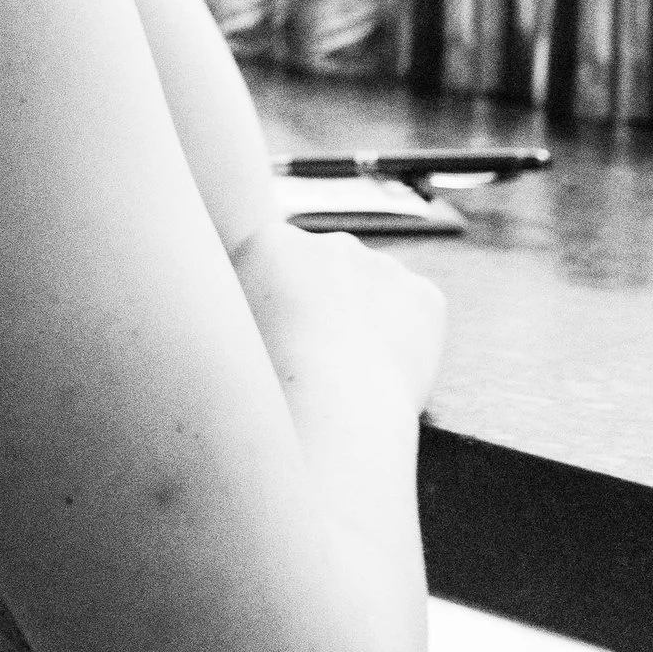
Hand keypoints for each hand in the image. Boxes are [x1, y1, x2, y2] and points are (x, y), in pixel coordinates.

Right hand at [234, 222, 446, 418]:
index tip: (274, 345)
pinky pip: (414, 313)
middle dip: (322, 303)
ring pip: (372, 289)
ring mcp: (383, 265)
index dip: (273, 308)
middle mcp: (330, 241)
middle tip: (313, 361)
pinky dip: (406, 339)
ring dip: (364, 317)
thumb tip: (252, 318)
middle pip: (325, 270)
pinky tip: (384, 374)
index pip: (273, 266)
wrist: (332, 410)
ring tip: (349, 376)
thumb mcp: (227, 338)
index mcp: (271, 242)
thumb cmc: (265, 384)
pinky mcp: (425, 297)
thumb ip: (241, 310)